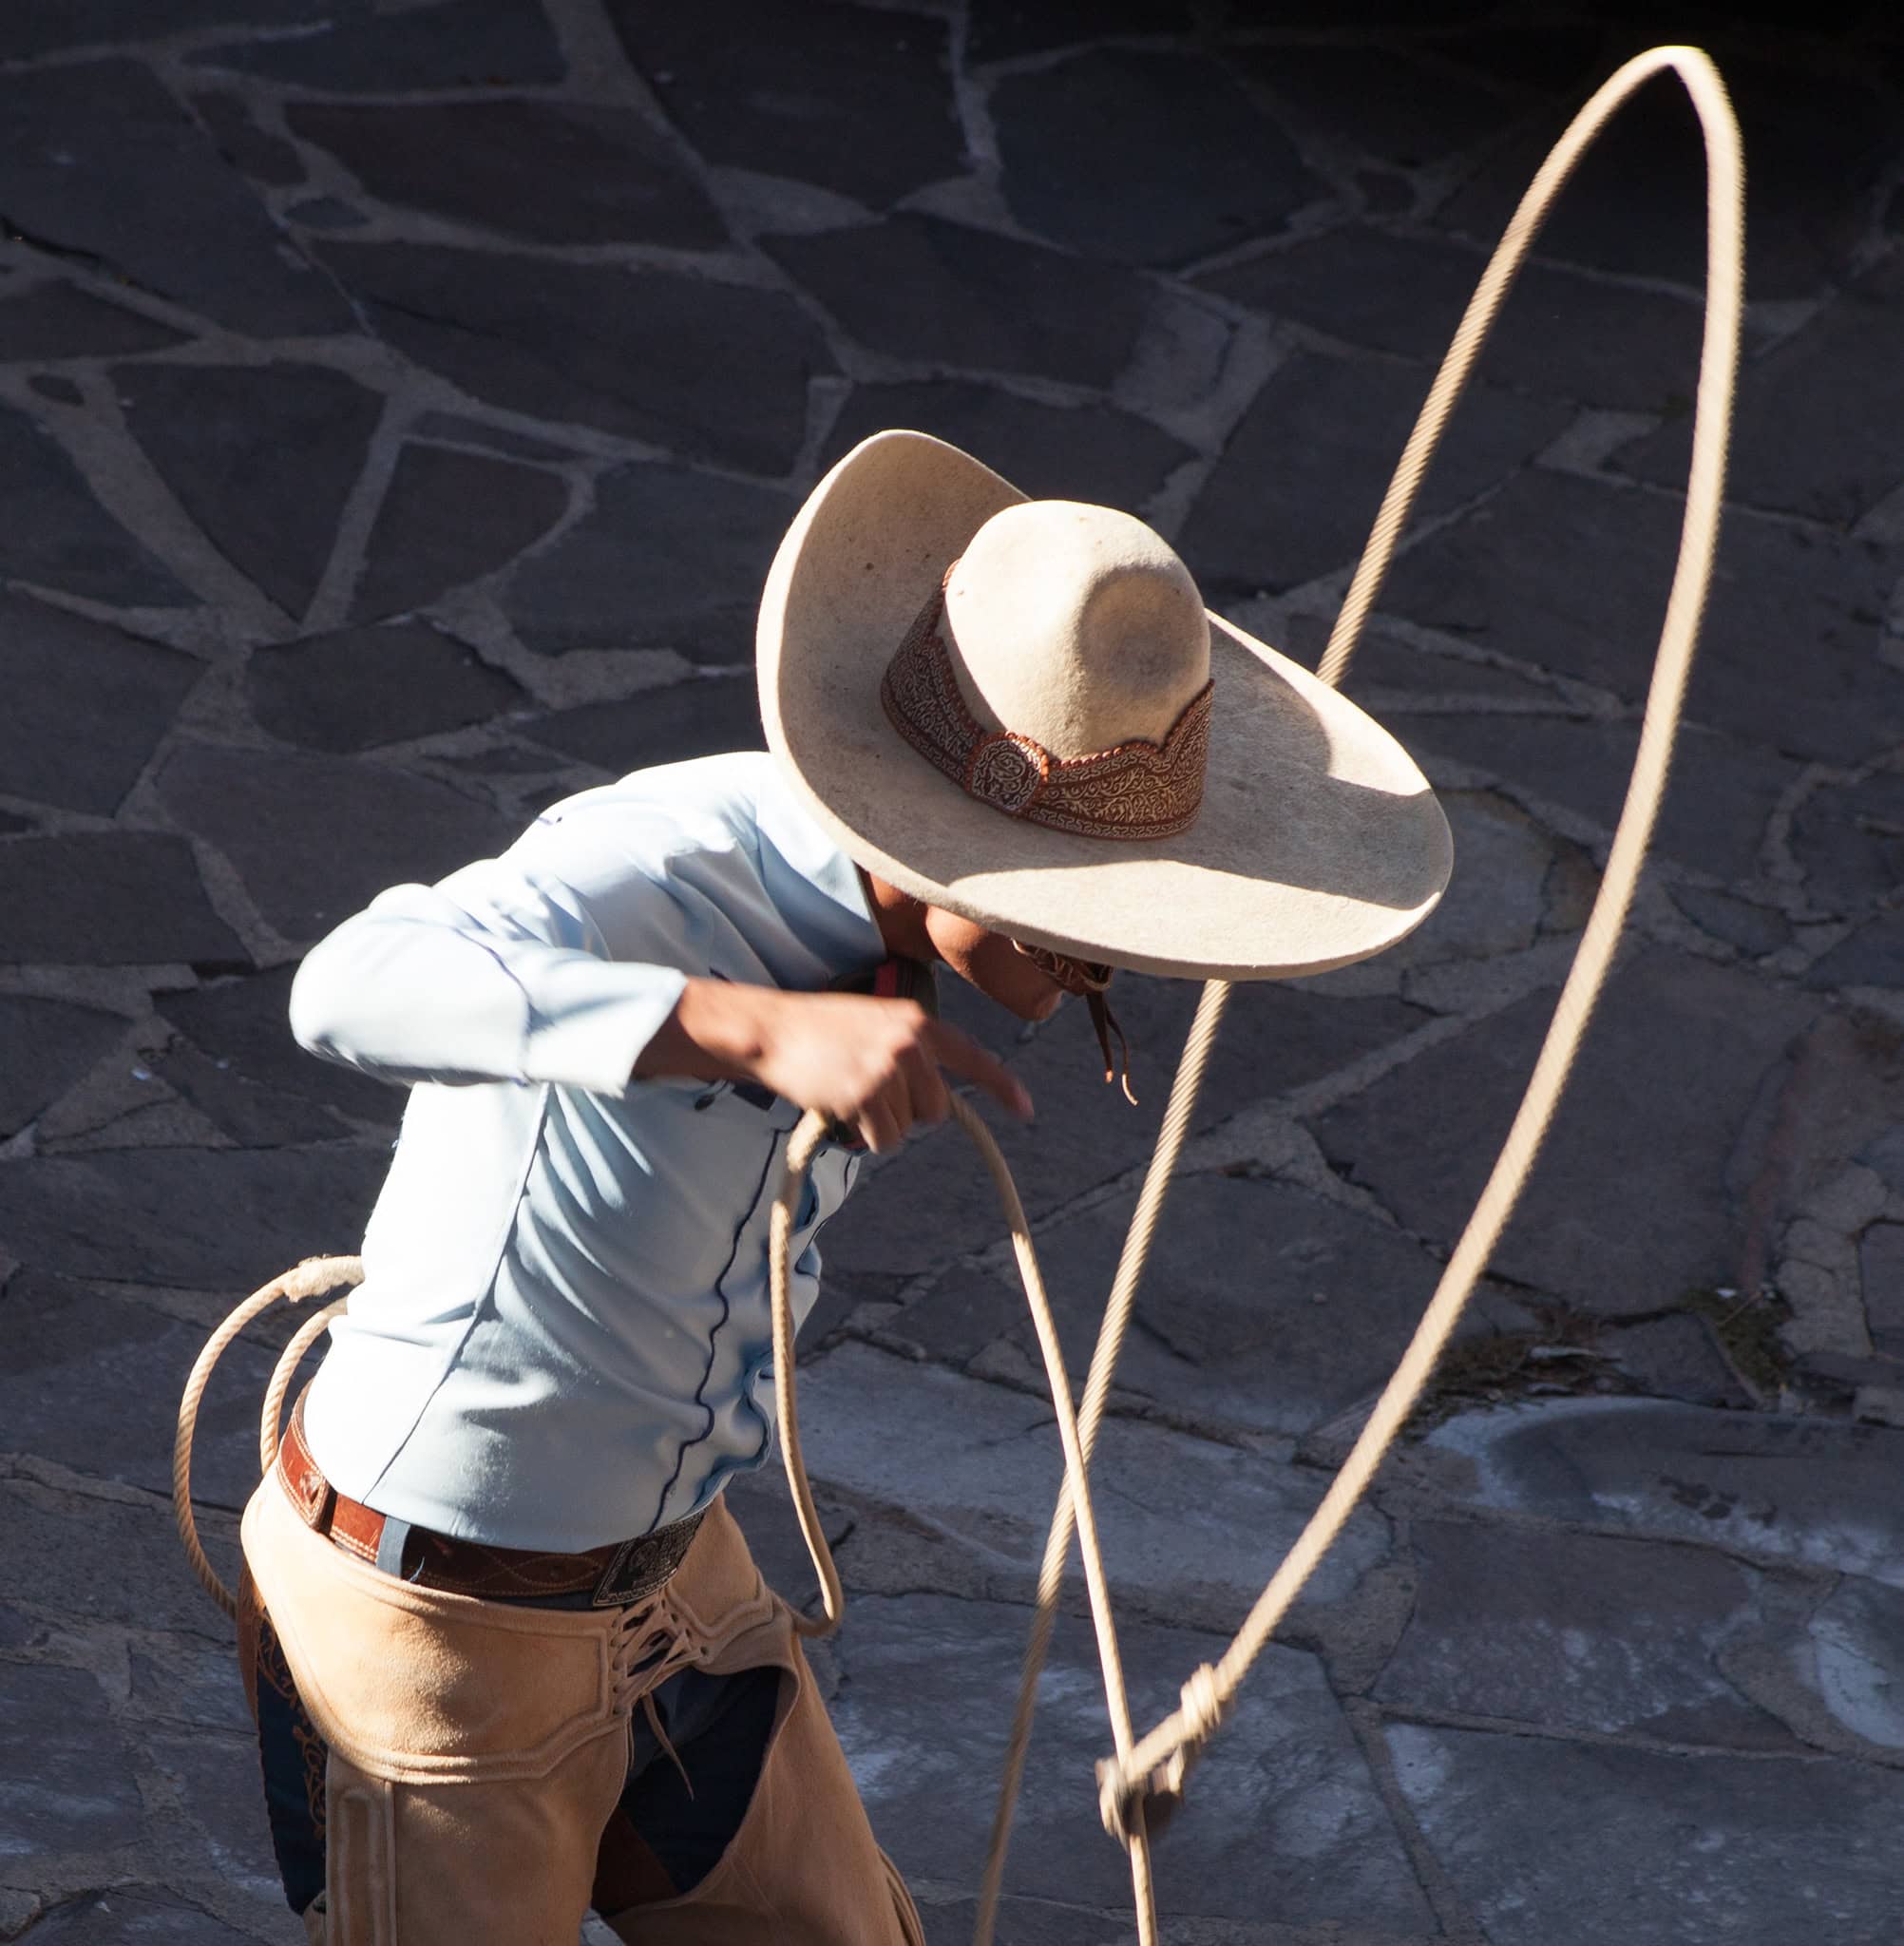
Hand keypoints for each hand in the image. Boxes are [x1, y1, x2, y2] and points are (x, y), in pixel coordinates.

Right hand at [641, 980, 1032, 1152]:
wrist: (771, 1029)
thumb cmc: (818, 1032)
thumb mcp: (873, 1025)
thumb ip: (909, 1052)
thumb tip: (937, 1102)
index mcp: (917, 1021)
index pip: (972, 1056)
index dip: (1001, 1086)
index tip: (1026, 1110)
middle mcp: (911, 1042)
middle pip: (936, 1108)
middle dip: (907, 1112)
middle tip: (866, 1091)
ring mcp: (890, 1068)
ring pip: (908, 1127)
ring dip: (879, 1123)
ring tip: (846, 1091)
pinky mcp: (867, 1094)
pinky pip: (884, 1140)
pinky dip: (864, 1135)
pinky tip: (839, 1106)